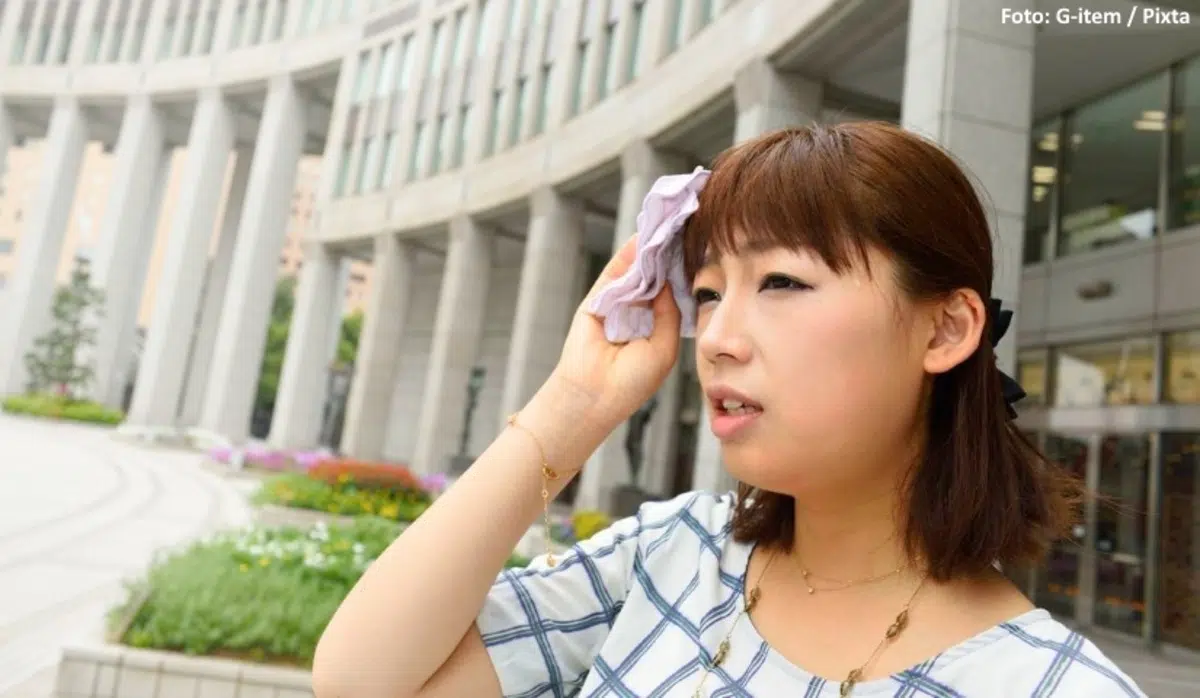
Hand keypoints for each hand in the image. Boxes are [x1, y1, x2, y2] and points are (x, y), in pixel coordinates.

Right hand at [549, 235, 681, 428]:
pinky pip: (615, 272)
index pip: (672, 294)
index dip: (684, 275)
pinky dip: (627, 254)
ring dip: (650, 251)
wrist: (595, 393)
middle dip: (669, 258)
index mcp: (656, 330)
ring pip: (636, 272)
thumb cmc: (633, 381)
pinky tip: (643, 236)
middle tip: (687, 229)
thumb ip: (669, 312)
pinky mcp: (597, 299)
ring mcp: (616, 306)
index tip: (701, 252)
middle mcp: (638, 315)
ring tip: (669, 226)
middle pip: (656, 279)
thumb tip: (669, 279)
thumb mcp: (665, 345)